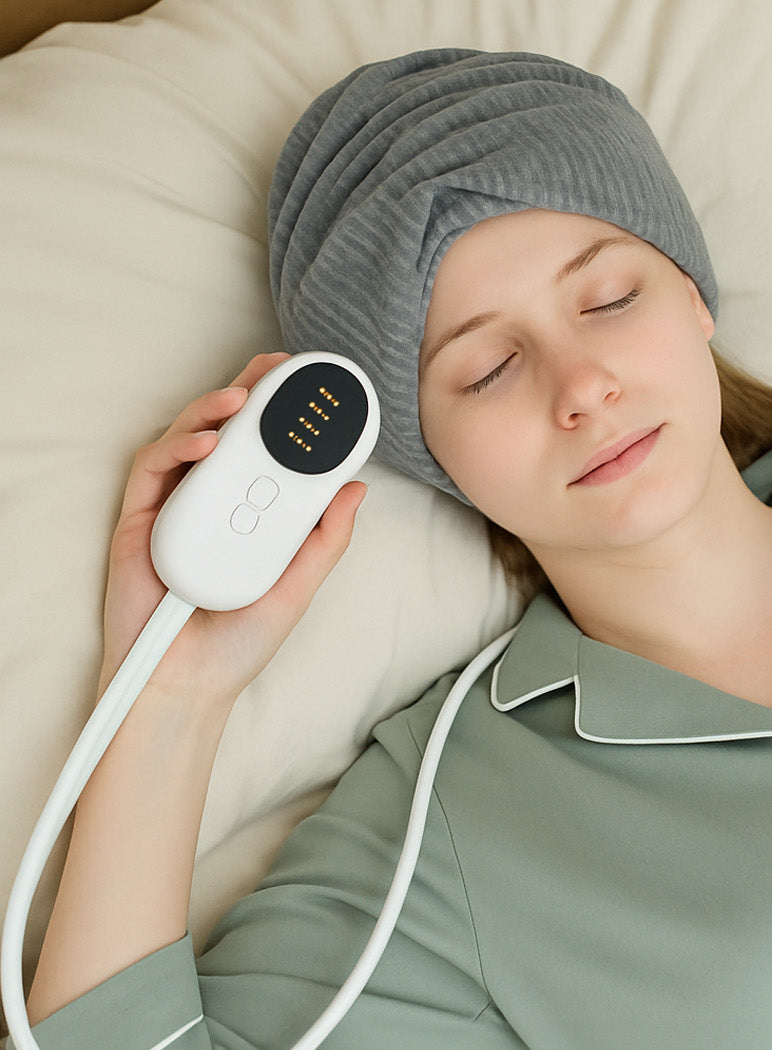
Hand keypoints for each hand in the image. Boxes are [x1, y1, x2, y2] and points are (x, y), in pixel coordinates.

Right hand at [97, 352, 367, 705]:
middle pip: (227, 431)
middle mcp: (212, 500)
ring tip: (243, 398)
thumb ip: (325, 539)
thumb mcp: (299, 585)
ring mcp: (174, 506)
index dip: (286, 415)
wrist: (188, 683)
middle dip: (251, 390)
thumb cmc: (240, 641)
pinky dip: (178, 447)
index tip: (314, 389)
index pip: (268, 451)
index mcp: (251, 512)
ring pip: (188, 437)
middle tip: (277, 365)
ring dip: (214, 408)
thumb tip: (356, 489)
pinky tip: (207, 444)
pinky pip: (152, 468)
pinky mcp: (138, 518)